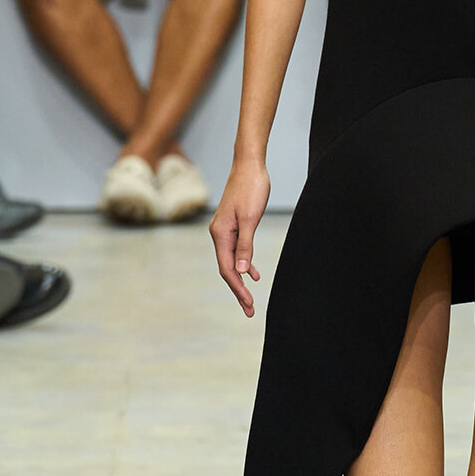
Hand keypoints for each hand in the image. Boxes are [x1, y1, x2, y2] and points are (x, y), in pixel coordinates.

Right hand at [210, 157, 271, 314]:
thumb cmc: (251, 188)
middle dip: (238, 290)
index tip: (249, 304)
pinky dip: (245, 264)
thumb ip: (246, 245)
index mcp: (220, 234)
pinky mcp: (233, 225)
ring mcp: (225, 229)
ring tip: (250, 298)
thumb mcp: (250, 218)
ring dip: (242, 280)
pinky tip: (255, 273)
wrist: (250, 164)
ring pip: (232, 261)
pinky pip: (237, 250)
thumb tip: (243, 270)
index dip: (238, 288)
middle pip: (227, 268)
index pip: (227, 268)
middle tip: (250, 311)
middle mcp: (219, 234)